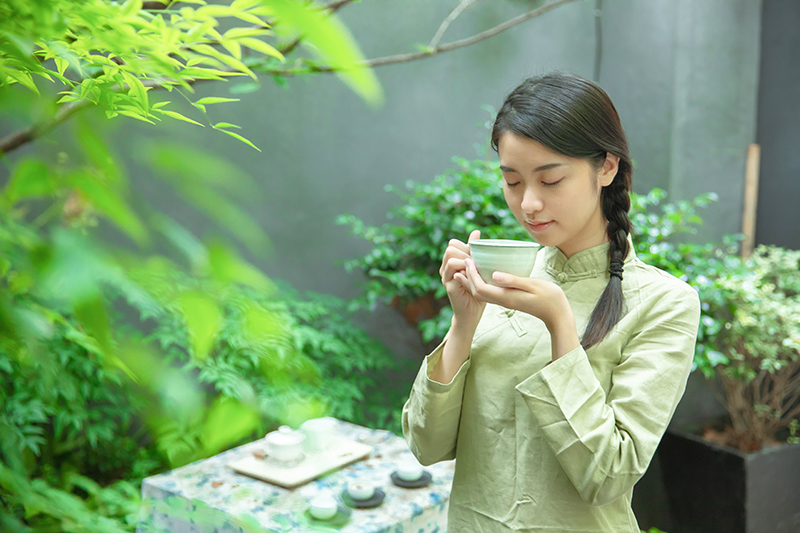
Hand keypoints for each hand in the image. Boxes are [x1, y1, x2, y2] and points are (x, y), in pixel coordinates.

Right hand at [440, 230, 485, 328]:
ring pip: (450, 256)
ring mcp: (445, 276)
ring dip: (465, 260)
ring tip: (474, 269)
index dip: (465, 246)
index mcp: (451, 262)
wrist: (474, 311)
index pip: (453, 243)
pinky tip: (472, 276)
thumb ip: (474, 250)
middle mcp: (445, 268)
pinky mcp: (448, 284)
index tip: (476, 256)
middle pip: (451, 247)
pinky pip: (453, 268)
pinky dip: (465, 269)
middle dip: (466, 252)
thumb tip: (476, 231)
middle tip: (476, 263)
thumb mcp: (478, 266)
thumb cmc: (478, 289)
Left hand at [458, 258, 580, 359]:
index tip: (468, 259)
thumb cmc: (549, 298)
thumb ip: (513, 280)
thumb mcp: (533, 285)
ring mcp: (506, 301)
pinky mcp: (510, 299)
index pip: (481, 288)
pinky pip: (490, 292)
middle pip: (477, 292)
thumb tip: (494, 275)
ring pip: (482, 293)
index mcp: (506, 297)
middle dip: (468, 277)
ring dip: (472, 280)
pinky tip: (484, 273)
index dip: (471, 275)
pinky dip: (482, 282)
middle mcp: (503, 301)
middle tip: (464, 260)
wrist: (557, 314)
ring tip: (468, 266)